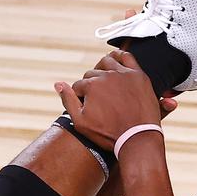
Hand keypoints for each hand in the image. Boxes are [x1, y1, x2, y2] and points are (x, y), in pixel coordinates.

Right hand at [56, 51, 170, 151]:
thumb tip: (58, 84)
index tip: (87, 106)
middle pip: (92, 74)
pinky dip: (119, 55)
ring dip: (101, 68)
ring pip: (106, 62)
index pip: (79, 86)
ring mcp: (124, 74)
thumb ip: (68, 101)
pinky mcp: (138, 75)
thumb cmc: (109, 134)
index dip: (80, 97)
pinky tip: (115, 59)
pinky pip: (127, 57)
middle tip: (98, 99)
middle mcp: (106, 75)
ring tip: (103, 80)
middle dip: (91, 85)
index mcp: (91, 85)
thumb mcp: (81, 122)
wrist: (137, 139)